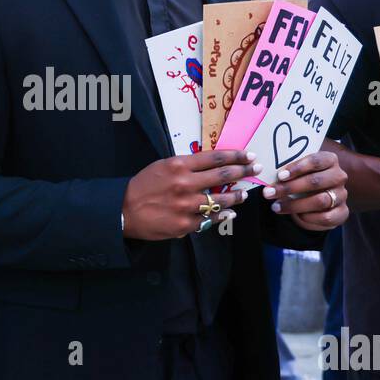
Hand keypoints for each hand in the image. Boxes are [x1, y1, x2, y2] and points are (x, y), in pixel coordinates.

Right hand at [122, 150, 260, 239]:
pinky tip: (230, 212)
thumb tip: (211, 166)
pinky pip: (211, 218)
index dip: (236, 156)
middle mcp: (185, 184)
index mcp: (179, 165)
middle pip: (223, 175)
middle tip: (255, 168)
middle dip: (243, 171)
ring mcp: (187, 205)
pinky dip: (223, 214)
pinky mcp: (186, 224)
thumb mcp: (162, 166)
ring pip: (222, 199)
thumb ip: (186, 166)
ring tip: (244, 194)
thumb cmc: (143, 186)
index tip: (248, 155)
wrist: (124, 211)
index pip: (215, 157)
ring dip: (237, 195)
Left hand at [261, 151, 348, 230]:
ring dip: (295, 205)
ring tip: (276, 206)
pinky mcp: (342, 212)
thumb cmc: (304, 180)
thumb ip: (289, 170)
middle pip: (316, 181)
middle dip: (290, 188)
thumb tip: (267, 174)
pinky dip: (308, 217)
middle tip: (269, 192)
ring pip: (320, 200)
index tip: (280, 176)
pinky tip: (295, 216)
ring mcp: (342, 194)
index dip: (298, 168)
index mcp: (330, 160)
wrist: (318, 198)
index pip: (316, 161)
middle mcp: (339, 176)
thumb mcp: (298, 171)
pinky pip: (326, 217)